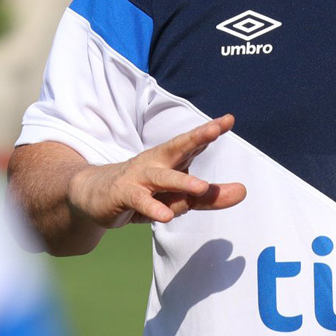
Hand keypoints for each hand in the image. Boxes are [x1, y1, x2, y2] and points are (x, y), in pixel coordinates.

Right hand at [66, 115, 246, 229]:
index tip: (228, 119)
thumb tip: (243, 191)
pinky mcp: (123, 194)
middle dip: (197, 138)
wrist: (92, 197)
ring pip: (163, 178)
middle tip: (215, 129)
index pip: (193, 143)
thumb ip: (210, 197)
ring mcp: (139, 177)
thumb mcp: (179, 197)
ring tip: (201, 187)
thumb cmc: (144, 193)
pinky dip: (153, 208)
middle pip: (178, 148)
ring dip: (182, 182)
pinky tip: (165, 216)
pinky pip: (141, 201)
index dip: (210, 131)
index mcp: (171, 159)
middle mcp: (156, 162)